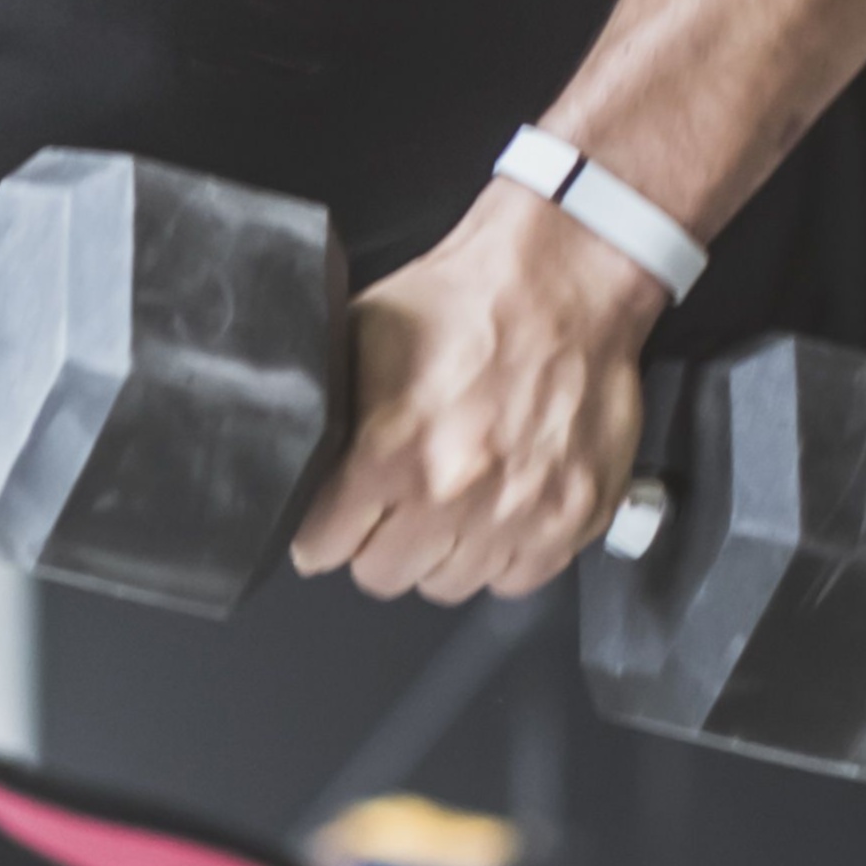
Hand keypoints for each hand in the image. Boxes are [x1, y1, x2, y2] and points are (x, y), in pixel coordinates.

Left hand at [293, 179, 663, 603]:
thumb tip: (291, 455)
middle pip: (382, 576)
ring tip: (447, 508)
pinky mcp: (573, 516)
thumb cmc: (465, 301)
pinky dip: (502, 556)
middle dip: (377, 544)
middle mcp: (454, 493)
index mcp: (390, 450)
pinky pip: (517, 578)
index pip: (322, 547)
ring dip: (440, 553)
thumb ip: (328, 408)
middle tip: (391, 510)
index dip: (320, 533)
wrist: (565, 280)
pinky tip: (495, 515)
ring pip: (449, 585)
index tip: (329, 523)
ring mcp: (519, 512)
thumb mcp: (359, 337)